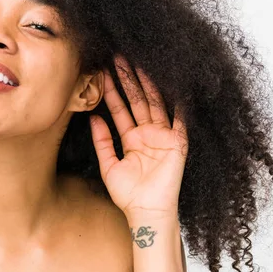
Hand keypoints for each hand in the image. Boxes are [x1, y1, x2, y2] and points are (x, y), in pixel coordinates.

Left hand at [90, 54, 187, 219]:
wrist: (146, 212)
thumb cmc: (128, 194)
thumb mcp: (108, 165)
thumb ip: (101, 141)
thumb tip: (93, 118)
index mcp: (131, 139)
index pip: (120, 109)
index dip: (112, 92)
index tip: (103, 73)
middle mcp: (148, 134)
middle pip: (137, 101)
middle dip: (128, 80)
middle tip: (119, 59)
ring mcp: (163, 136)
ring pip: (155, 104)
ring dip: (147, 85)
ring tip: (138, 64)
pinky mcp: (178, 142)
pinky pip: (180, 119)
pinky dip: (179, 103)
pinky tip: (174, 85)